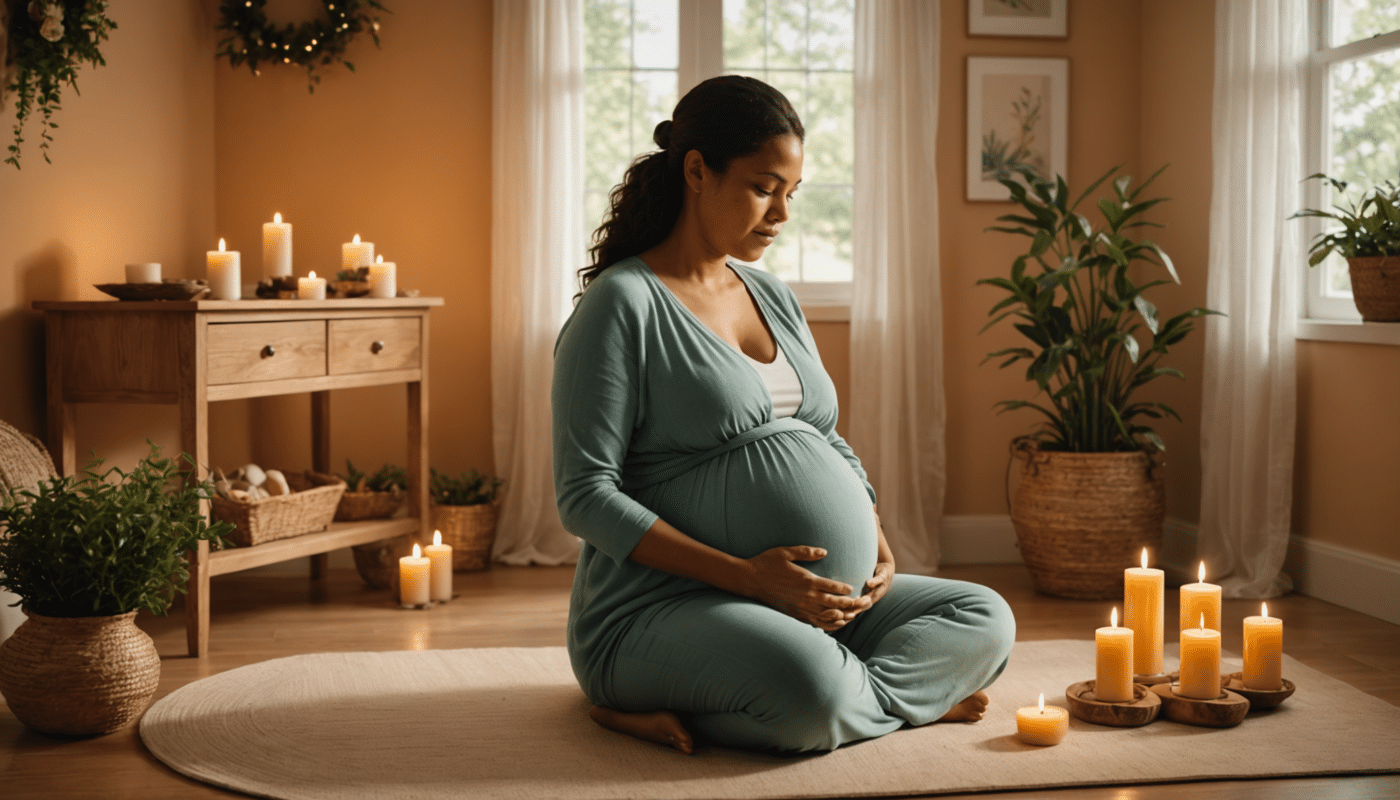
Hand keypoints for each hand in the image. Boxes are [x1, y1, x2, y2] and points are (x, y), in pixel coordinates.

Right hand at [741, 546, 867, 630]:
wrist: (749, 580)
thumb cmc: (767, 562)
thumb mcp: (786, 552)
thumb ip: (807, 552)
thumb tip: (825, 551)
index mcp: (807, 580)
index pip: (833, 587)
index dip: (846, 589)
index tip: (854, 588)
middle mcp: (806, 597)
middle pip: (835, 604)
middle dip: (851, 604)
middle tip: (862, 604)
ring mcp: (800, 608)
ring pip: (827, 616)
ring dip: (842, 616)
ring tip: (853, 615)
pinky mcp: (794, 615)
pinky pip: (815, 623)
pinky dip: (827, 624)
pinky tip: (835, 624)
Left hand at [858, 506, 895, 608]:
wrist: (871, 561)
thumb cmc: (870, 548)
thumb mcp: (873, 536)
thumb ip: (872, 524)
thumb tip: (871, 506)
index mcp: (886, 570)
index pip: (883, 576)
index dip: (876, 580)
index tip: (869, 582)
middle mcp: (882, 584)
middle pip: (876, 594)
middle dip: (868, 598)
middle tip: (858, 601)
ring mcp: (875, 593)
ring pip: (868, 603)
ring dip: (859, 608)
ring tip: (850, 612)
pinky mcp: (866, 598)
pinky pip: (860, 607)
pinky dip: (854, 611)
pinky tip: (844, 616)